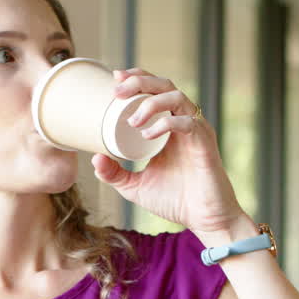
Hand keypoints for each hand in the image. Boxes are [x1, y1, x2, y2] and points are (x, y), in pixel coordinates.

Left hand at [92, 69, 244, 237]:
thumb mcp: (135, 187)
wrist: (204, 219)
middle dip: (140, 81)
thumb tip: (94, 158)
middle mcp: (183, 122)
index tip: (115, 79)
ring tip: (132, 121)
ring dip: (151, 102)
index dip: (136, 78)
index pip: (154, 90)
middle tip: (118, 91)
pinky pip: (187, 122)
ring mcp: (196, 130)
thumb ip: (114, 174)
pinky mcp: (204, 143)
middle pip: (164, 85)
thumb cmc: (175, 201)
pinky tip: (148, 134)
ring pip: (177, 97)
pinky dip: (166, 123)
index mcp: (168, 126)